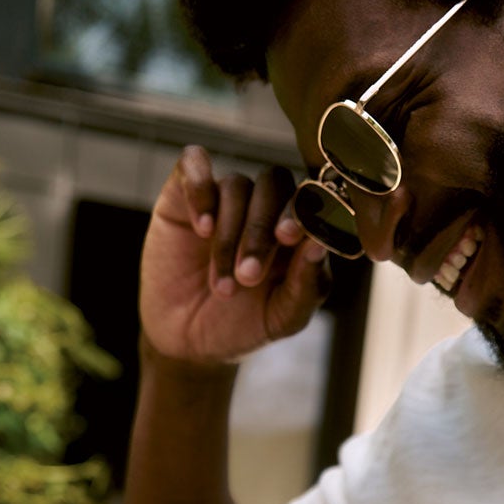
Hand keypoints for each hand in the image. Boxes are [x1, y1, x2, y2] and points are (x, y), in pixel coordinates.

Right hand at [139, 147, 327, 365]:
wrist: (186, 340)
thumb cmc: (242, 325)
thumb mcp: (282, 318)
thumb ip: (307, 285)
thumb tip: (319, 244)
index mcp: (297, 230)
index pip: (310, 200)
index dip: (302, 212)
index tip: (289, 237)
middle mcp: (265, 206)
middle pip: (274, 185)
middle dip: (261, 230)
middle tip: (248, 275)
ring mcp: (226, 196)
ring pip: (236, 185)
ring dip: (229, 235)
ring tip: (223, 286)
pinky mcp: (184, 192)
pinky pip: (193, 163)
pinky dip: (199, 189)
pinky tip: (202, 229)